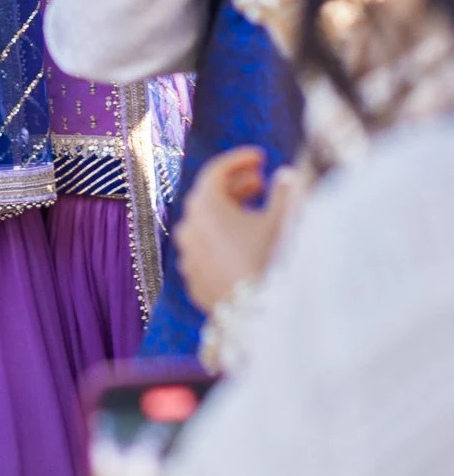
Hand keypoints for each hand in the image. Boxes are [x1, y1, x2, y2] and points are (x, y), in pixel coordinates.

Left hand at [176, 144, 301, 312]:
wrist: (262, 318)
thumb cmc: (272, 262)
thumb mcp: (282, 221)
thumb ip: (285, 192)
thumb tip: (288, 174)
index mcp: (204, 207)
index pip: (216, 171)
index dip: (239, 160)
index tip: (260, 157)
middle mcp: (188, 228)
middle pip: (208, 197)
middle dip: (235, 185)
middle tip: (260, 181)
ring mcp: (188, 257)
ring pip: (205, 224)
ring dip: (228, 212)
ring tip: (255, 209)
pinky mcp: (194, 281)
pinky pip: (206, 249)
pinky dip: (222, 239)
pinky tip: (244, 241)